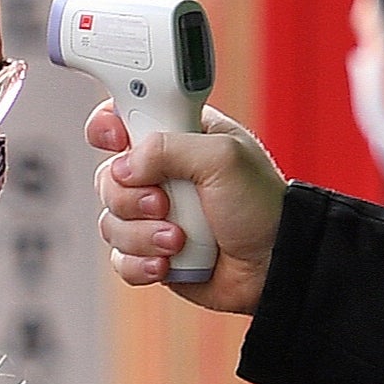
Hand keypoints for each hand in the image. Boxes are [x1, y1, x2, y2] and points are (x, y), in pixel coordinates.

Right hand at [87, 99, 284, 314]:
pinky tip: (168, 263)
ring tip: (180, 240)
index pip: (125, 117)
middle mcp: (162, 174)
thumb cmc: (261, 207)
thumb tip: (125, 166)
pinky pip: (120, 257)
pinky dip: (141, 263)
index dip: (109, 126)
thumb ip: (170, 147)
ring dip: (142, 235)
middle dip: (132, 196)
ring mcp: (154, 216)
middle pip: (109, 176)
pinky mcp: (152, 252)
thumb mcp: (224, 158)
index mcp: (180, 136)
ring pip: (111, 221)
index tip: (116, 139)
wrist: (273, 266)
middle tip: (164, 202)